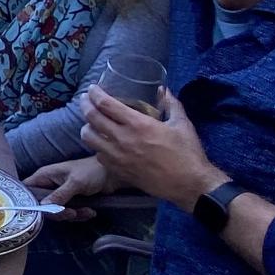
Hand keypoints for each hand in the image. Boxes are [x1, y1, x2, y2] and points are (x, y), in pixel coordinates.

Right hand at [24, 157, 117, 220]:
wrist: (113, 175)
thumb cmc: (92, 171)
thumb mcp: (75, 183)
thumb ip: (59, 195)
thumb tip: (43, 207)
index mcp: (45, 175)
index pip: (27, 189)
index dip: (29, 201)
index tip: (40, 211)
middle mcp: (49, 185)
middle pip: (42, 206)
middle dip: (58, 212)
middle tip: (72, 213)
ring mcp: (60, 194)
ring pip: (57, 212)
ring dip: (73, 214)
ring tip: (87, 210)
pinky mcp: (71, 201)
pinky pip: (69, 213)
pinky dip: (80, 215)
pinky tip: (91, 211)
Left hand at [82, 86, 226, 210]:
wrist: (189, 185)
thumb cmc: (187, 153)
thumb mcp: (182, 124)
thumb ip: (171, 104)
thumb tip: (164, 90)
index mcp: (137, 124)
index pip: (105, 104)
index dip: (95, 93)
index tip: (92, 89)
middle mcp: (122, 139)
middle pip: (92, 118)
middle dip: (85, 104)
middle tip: (85, 99)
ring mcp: (117, 157)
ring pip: (89, 138)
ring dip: (87, 126)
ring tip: (91, 122)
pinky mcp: (118, 171)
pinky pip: (98, 155)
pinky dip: (96, 146)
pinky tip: (102, 143)